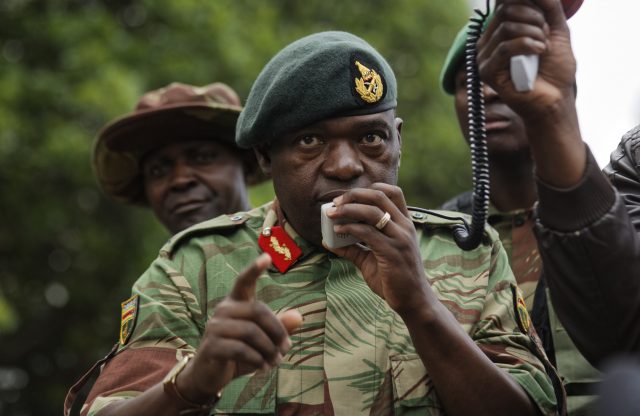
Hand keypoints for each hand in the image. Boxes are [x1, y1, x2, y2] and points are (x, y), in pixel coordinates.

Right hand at [177, 253, 302, 402]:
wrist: (209, 375)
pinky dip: (257, 359)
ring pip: (250, 332)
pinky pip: (240, 349)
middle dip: (277, 331)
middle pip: (257, 311)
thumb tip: (299, 316)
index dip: (254, 269)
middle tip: (287, 348)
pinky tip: (262, 367)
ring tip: (275, 362)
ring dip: (269, 350)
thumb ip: (279, 327)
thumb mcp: (263, 340)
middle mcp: (223, 310)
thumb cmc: (239, 352)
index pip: (244, 281)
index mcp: (236, 303)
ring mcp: (214, 327)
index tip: (267, 256)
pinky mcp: (211, 346)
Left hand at [323, 183, 431, 315]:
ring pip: (372, 211)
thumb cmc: (394, 279)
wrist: (413, 301)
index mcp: (405, 224)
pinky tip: (337, 231)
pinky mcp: (392, 252)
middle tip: (335, 202)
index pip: (393, 192)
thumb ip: (354, 248)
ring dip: (348, 209)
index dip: (370, 189)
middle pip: (379, 196)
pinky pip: (367, 233)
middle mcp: (405, 227)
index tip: (350, 197)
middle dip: (354, 195)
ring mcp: (400, 239)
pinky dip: (349, 228)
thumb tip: (329, 241)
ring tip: (331, 214)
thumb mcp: (372, 259)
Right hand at [477, 0, 575, 114]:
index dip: (528, 3)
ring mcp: (486, 57)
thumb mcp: (557, 29)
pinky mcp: (487, 72)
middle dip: (534, 17)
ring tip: (544, 47)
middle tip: (546, 33)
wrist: (555, 100)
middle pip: (505, 10)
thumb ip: (548, 6)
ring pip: (506, 28)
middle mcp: (489, 42)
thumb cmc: (555, 70)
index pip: (505, 3)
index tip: (545, 19)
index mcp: (502, 31)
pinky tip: (540, 52)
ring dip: (534, 33)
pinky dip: (527, 45)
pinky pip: (504, 48)